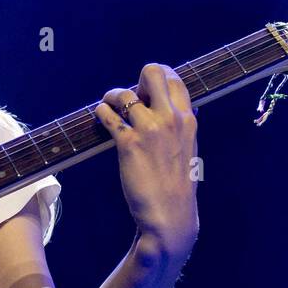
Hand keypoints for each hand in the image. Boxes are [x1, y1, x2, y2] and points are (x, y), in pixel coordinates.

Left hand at [95, 63, 199, 264]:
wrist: (170, 215)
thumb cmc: (175, 185)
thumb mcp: (187, 148)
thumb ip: (179, 126)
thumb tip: (169, 109)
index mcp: (188, 119)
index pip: (174, 79)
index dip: (155, 79)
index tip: (144, 91)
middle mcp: (171, 119)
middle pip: (153, 73)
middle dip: (136, 80)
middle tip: (129, 98)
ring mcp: (150, 130)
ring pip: (124, 93)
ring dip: (111, 97)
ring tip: (107, 107)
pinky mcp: (129, 144)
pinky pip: (108, 115)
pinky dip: (100, 112)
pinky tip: (100, 118)